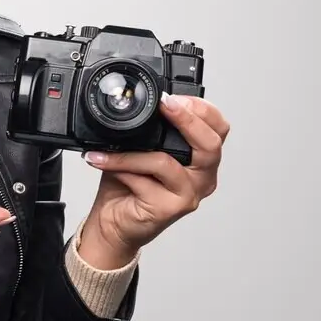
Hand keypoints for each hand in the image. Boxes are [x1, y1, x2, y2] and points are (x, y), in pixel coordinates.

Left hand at [79, 93, 229, 267]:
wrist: (113, 222)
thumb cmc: (127, 188)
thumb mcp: (140, 150)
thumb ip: (148, 131)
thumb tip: (136, 106)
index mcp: (200, 159)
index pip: (217, 128)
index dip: (201, 109)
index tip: (172, 97)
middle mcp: (202, 177)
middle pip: (211, 144)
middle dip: (187, 119)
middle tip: (163, 105)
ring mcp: (189, 193)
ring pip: (168, 161)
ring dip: (132, 150)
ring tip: (108, 146)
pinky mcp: (171, 208)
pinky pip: (145, 178)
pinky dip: (120, 165)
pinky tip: (102, 161)